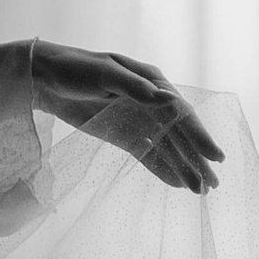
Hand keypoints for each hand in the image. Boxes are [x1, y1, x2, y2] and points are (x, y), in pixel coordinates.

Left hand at [31, 42, 223, 193]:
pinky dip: (160, 167)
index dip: (198, 134)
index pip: (179, 111)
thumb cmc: (73, 67)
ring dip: (182, 167)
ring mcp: (135, 118)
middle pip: (177, 133)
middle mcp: (149, 100)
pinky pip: (145, 152)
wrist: (42, 77)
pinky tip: (175, 183)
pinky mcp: (121, 132)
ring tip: (199, 191)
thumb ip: (134, 88)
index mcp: (150, 80)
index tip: (215, 157)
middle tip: (211, 185)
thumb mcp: (103, 73)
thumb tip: (167, 99)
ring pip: (165, 146)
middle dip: (195, 158)